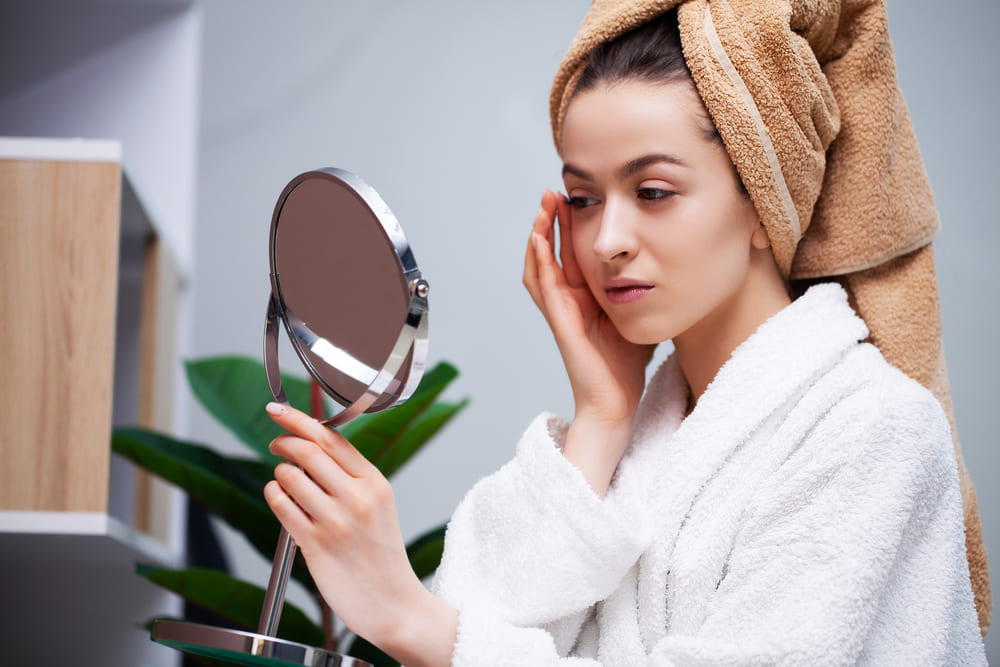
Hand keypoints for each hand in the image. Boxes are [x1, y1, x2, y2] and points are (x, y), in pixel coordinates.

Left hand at [263, 403, 455, 665]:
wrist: (393, 604)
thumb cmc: (381, 556)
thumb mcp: (379, 505)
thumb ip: (351, 476)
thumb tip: (313, 447)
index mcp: (375, 482)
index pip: (332, 438)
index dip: (299, 419)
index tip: (279, 411)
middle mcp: (357, 497)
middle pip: (308, 450)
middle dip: (283, 440)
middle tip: (275, 443)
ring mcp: (336, 520)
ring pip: (290, 476)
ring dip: (279, 474)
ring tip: (284, 483)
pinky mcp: (316, 544)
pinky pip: (281, 505)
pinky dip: (273, 495)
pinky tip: (279, 498)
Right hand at [523, 190, 653, 494]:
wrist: (617, 403)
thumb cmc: (627, 364)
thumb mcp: (638, 313)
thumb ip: (642, 290)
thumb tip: (667, 264)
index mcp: (583, 297)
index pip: (572, 252)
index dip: (570, 224)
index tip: (576, 194)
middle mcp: (567, 301)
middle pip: (551, 252)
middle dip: (551, 221)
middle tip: (553, 190)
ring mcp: (560, 312)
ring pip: (540, 266)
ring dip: (539, 235)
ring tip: (543, 206)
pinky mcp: (561, 323)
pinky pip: (545, 288)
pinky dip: (540, 262)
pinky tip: (539, 239)